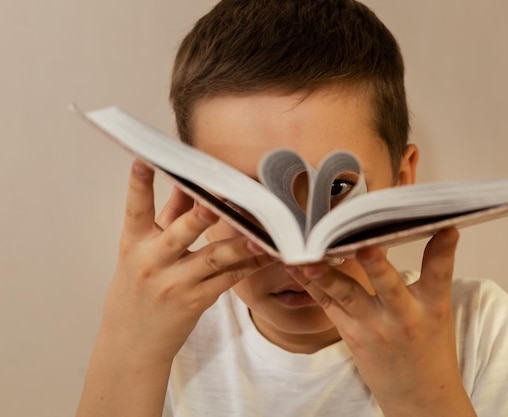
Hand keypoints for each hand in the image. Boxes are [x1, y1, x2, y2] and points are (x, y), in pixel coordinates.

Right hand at [100, 160, 271, 363]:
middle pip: (178, 234)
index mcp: (134, 245)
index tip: (145, 161)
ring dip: (240, 244)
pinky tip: (266, 254)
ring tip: (261, 233)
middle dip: (198, 218)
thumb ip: (166, 218)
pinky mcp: (195, 301)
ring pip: (213, 258)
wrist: (132, 343)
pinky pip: (228, 279)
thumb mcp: (141, 253)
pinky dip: (248, 265)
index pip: (135, 210)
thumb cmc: (137, 291)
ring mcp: (174, 284)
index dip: (138, 185)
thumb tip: (183, 183)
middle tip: (216, 202)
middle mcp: (152, 262)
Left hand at [286, 228, 475, 416]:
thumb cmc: (428, 346)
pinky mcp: (350, 333)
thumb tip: (416, 231)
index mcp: (432, 307)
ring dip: (327, 276)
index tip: (448, 228)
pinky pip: (327, 303)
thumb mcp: (437, 311)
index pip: (440, 275)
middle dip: (377, 268)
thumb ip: (428, 277)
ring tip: (310, 259)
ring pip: (347, 296)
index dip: (443, 251)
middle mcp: (402, 317)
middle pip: (389, 288)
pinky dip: (310, 283)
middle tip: (367, 248)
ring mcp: (373, 327)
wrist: (418, 395)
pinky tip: (295, 265)